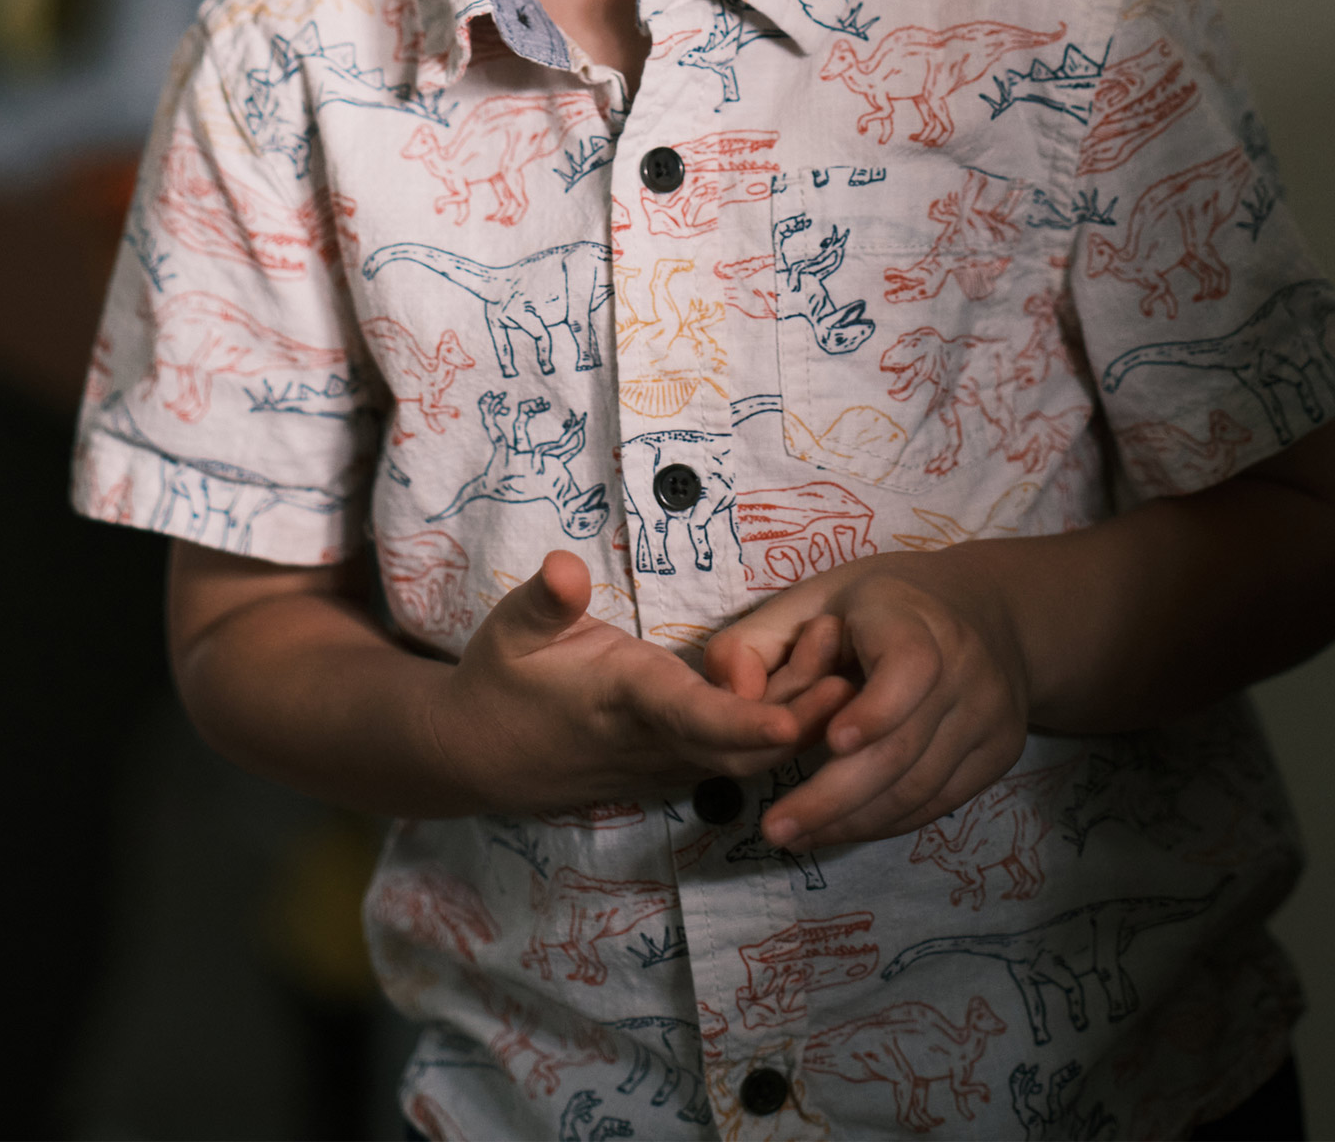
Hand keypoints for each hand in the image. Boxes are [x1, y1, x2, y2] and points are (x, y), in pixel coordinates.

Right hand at [432, 552, 809, 809]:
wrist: (480, 756)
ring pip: (749, 758)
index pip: (693, 719)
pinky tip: (818, 689)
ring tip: (846, 660)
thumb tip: (565, 567)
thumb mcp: (509, 629)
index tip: (797, 719)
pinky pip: (738, 759)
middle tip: (854, 657)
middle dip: (804, 715)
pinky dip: (779, 731)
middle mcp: (655, 741)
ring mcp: (668, 763)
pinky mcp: (676, 767)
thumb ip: (545, 599)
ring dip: (801, 720)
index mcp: (623, 700)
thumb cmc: (502, 680)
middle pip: (745, 747)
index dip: (747, 720)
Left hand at [709, 556, 1029, 850]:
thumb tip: (726, 689)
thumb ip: (756, 638)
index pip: (910, 668)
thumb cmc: (883, 606)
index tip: (833, 742)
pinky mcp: (1000, 752)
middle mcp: (966, 667)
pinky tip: (840, 828)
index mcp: (916, 620)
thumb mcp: (817, 599)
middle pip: (905, 746)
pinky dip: (886, 822)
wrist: (989, 610)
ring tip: (796, 836)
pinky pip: (939, 801)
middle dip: (835, 796)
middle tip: (776, 828)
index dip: (876, 710)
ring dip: (854, 821)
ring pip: (921, 785)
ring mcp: (990, 714)